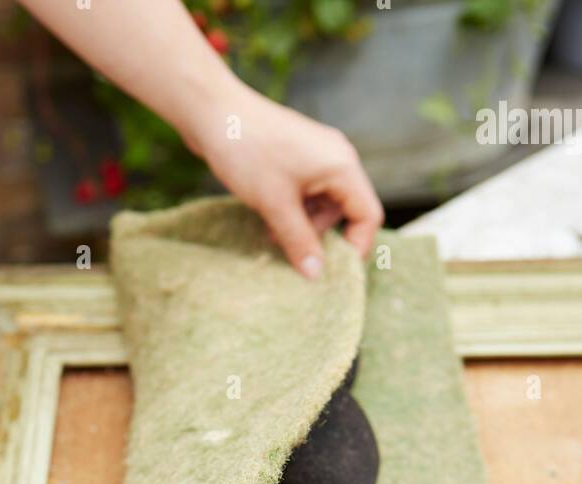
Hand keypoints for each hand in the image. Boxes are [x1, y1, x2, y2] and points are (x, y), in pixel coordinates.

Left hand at [195, 86, 383, 277]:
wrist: (213, 110)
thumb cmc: (247, 152)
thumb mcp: (275, 205)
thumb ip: (300, 241)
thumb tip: (316, 275)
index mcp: (341, 165)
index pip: (368, 215)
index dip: (355, 247)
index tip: (331, 270)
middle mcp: (337, 157)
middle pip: (347, 211)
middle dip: (320, 235)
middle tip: (289, 247)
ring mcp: (318, 153)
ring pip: (325, 203)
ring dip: (303, 224)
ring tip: (273, 230)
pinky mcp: (298, 154)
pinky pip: (308, 190)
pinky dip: (294, 208)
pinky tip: (270, 214)